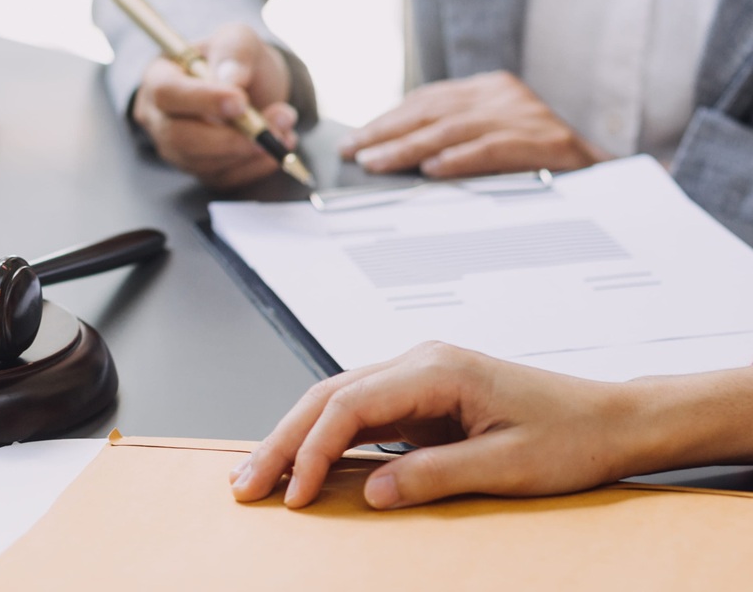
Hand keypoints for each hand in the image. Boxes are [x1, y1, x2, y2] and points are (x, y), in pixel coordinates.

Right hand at [131, 24, 297, 188]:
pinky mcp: (199, 170)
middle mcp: (158, 118)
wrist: (251, 84)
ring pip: (203, 163)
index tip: (241, 101)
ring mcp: (176, 148)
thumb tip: (232, 81)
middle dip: (228, 137)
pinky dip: (255, 166)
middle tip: (271, 127)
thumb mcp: (238, 39)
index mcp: (158, 78)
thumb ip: (235, 51)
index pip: (167, 94)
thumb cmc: (235, 59)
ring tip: (284, 128)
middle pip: (179, 138)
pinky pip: (223, 178)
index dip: (203, 100)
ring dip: (248, 151)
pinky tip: (276, 147)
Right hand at [229, 343, 639, 509]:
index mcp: (436, 369)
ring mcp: (417, 377)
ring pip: (335, 401)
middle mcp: (418, 363)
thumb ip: (433, 475)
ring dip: (293, 438)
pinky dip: (324, 439)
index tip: (293, 494)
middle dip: (280, 440)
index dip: (311, 451)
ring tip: (258, 475)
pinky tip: (301, 463)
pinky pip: (358, 414)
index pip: (349, 405)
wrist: (614, 419)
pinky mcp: (421, 398)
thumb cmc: (572, 436)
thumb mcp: (507, 466)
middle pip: (327, 396)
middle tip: (244, 483)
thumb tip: (367, 491)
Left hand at [340, 71, 607, 176]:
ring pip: (453, 130)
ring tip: (377, 164)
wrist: (605, 179)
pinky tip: (433, 171)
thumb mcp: (492, 141)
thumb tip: (390, 158)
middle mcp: (505, 96)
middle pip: (433, 112)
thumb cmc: (537, 166)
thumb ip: (452, 140)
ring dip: (410, 149)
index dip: (388, 120)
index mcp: (490, 90)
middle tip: (353, 153)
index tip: (356, 140)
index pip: (428, 100)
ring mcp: (527, 116)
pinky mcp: (545, 142)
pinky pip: (493, 148)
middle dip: (387, 133)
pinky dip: (460, 159)